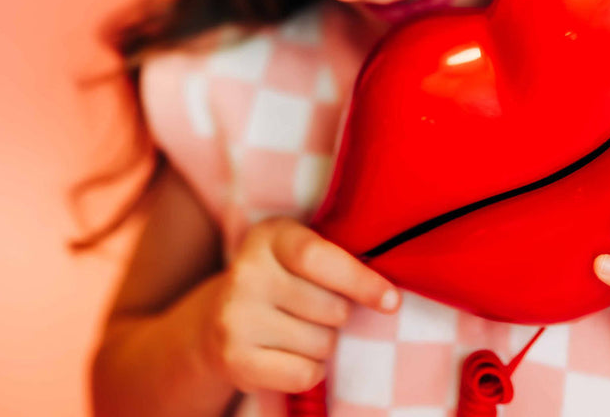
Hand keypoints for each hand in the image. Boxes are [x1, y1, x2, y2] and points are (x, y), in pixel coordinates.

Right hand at [200, 216, 399, 394]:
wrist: (217, 319)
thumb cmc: (281, 281)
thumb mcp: (299, 251)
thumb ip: (337, 257)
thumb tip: (389, 293)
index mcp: (269, 235)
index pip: (317, 256)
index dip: (359, 280)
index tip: (391, 301)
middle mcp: (247, 271)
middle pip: (330, 307)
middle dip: (340, 315)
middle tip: (318, 310)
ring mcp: (236, 316)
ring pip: (321, 344)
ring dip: (325, 344)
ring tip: (300, 330)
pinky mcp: (235, 358)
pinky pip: (303, 374)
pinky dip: (311, 370)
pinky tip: (293, 354)